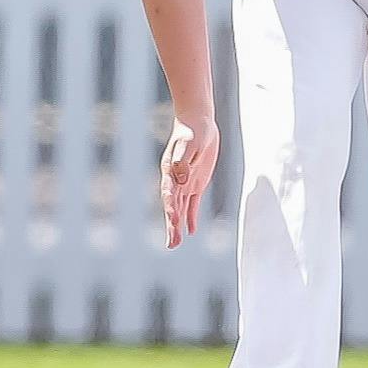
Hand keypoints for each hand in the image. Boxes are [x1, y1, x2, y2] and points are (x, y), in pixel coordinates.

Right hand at [156, 119, 219, 245]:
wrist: (198, 122)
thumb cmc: (193, 131)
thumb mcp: (190, 144)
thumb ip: (184, 161)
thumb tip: (182, 179)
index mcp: (170, 170)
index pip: (169, 193)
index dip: (170, 208)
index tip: (174, 221)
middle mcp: (175, 180)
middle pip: (172, 206)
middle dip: (171, 225)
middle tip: (172, 244)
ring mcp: (185, 182)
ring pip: (180, 208)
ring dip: (177, 225)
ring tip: (174, 244)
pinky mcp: (196, 182)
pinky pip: (192, 203)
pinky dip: (191, 217)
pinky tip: (190, 230)